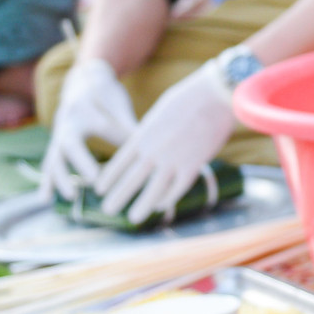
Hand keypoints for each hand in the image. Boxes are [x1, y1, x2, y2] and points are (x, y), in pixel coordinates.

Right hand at [39, 57, 137, 200]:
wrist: (81, 81)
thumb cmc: (105, 94)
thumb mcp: (117, 104)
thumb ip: (129, 126)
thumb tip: (152, 149)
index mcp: (86, 106)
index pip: (102, 125)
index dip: (115, 139)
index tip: (128, 156)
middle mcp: (68, 121)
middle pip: (71, 142)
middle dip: (81, 161)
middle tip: (94, 180)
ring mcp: (58, 134)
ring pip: (55, 157)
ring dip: (60, 178)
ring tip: (71, 196)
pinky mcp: (55, 145)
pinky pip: (48, 164)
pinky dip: (46, 182)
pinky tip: (45, 200)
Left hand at [95, 56, 235, 224]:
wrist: (214, 94)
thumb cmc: (189, 97)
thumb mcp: (160, 113)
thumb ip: (150, 132)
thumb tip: (145, 147)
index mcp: (143, 135)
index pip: (120, 162)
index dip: (109, 178)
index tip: (99, 189)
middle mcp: (154, 150)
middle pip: (131, 180)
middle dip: (117, 197)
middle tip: (107, 210)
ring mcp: (173, 160)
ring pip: (153, 190)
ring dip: (141, 206)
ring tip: (132, 218)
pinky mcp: (193, 165)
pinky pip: (177, 188)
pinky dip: (168, 199)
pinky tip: (162, 206)